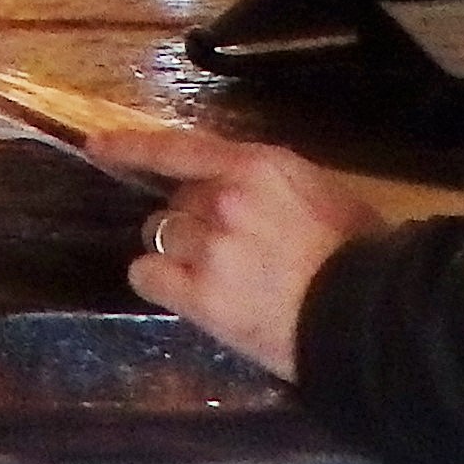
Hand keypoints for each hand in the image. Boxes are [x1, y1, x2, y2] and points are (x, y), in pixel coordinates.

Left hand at [83, 127, 381, 380]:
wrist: (367, 317)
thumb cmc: (361, 253)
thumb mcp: (321, 192)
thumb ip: (271, 184)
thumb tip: (242, 185)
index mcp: (255, 167)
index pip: (177, 148)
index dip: (132, 147)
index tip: (96, 146)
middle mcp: (222, 199)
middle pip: (175, 199)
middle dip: (191, 218)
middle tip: (227, 247)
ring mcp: (208, 248)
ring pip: (159, 234)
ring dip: (177, 250)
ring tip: (215, 275)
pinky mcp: (200, 296)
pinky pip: (148, 276)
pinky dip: (159, 281)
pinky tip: (185, 293)